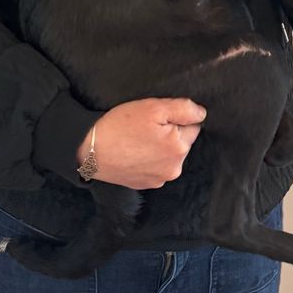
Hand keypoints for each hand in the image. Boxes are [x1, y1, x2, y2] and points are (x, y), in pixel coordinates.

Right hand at [77, 97, 206, 188]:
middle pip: (181, 142)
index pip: (192, 126)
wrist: (90, 151)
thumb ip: (184, 109)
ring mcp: (160, 179)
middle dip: (169, 133)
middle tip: (145, 127)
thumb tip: (202, 114)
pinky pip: (155, 166)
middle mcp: (174, 168)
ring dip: (159, 147)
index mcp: (180, 148)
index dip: (175, 117)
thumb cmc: (120, 126)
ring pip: (168, 155)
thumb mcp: (154, 108)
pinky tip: (133, 152)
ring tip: (137, 140)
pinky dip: (148, 159)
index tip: (157, 117)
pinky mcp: (146, 184)